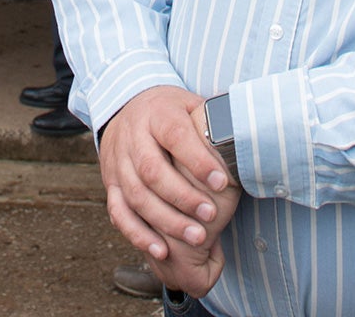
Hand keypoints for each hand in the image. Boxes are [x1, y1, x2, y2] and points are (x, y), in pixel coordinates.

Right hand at [98, 87, 235, 277]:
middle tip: (211, 215)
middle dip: (183, 197)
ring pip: (136, 194)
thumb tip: (244, 140)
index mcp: (156, 113)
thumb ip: (211, 121)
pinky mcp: (110, 182)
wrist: (131, 108)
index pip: (175, 135)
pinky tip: (160, 249)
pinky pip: (118, 212)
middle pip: (151, 169)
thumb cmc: (172, 112)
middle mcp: (132, 136)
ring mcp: (118, 161)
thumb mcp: (191, 105)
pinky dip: (138, 233)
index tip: (220, 183)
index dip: (197, 160)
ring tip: (197, 237)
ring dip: (166, 220)